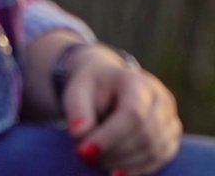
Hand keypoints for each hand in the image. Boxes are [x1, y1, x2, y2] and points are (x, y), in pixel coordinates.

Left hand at [63, 45, 181, 174]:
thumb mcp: (77, 91)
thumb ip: (77, 110)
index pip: (132, 114)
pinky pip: (161, 157)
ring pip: (155, 150)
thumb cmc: (91, 88)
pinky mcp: (171, 136)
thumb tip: (79, 134)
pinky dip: (138, 168)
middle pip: (146, 135)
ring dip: (124, 163)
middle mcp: (161, 100)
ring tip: (96, 163)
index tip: (84, 151)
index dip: (109, 137)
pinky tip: (116, 172)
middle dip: (114, 152)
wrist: (108, 82)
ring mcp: (171, 119)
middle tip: (86, 159)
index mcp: (138, 82)